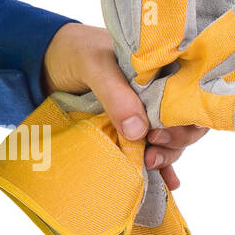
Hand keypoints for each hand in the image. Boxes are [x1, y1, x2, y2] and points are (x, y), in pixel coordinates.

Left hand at [42, 23, 206, 189]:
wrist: (43, 59)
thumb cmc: (73, 51)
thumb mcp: (92, 64)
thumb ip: (115, 93)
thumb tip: (140, 132)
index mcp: (160, 67)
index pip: (190, 93)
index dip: (187, 115)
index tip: (161, 130)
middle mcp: (159, 90)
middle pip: (184, 120)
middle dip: (177, 140)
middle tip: (153, 148)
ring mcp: (145, 111)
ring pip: (170, 138)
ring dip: (167, 155)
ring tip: (149, 163)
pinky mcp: (130, 128)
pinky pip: (152, 148)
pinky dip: (162, 166)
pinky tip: (168, 183)